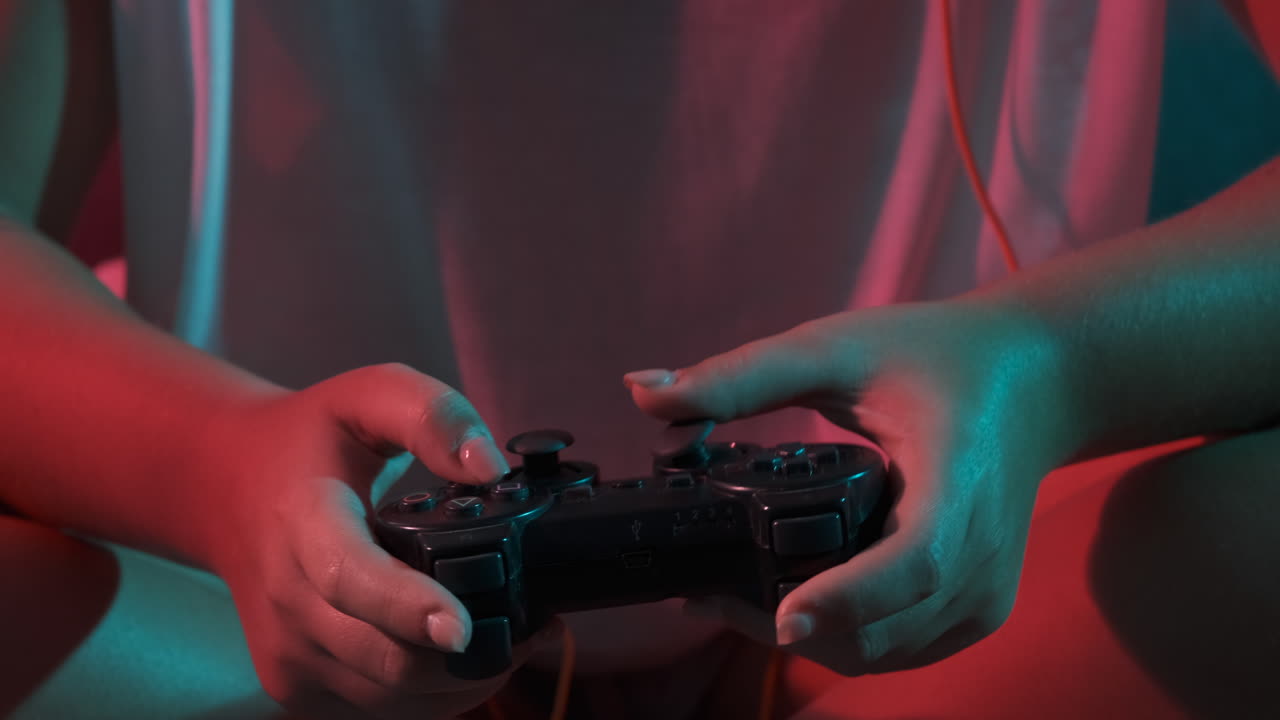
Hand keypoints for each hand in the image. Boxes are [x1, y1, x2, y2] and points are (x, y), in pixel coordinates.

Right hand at [200, 363, 555, 718]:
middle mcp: (286, 601)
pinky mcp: (294, 686)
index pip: (351, 580)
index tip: (462, 628)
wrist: (228, 488)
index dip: (409, 610)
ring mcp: (286, 653)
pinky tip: (458, 653)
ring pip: (390, 696)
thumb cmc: (310, 440)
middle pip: (385, 658)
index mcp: (302, 524)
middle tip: (533, 624)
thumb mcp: (369, 396)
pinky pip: (378, 708)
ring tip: (508, 633)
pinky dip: (429, 692)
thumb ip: (433, 417)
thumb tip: (489, 467)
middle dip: (469, 655)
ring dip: (458, 678)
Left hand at [625, 299, 1079, 674]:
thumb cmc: (939, 356)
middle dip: (785, 622)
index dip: (845, 598)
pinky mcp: (978, 609)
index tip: (781, 617)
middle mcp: (983, 555)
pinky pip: (899, 648)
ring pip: (882, 652)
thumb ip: (742, 376)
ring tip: (732, 594)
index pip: (914, 565)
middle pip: (880, 629)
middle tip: (705, 589)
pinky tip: (792, 601)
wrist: (1036, 379)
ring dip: (808, 638)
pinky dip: (843, 637)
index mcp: (959, 482)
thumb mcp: (837, 348)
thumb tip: (640, 392)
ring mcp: (987, 592)